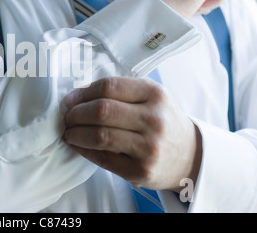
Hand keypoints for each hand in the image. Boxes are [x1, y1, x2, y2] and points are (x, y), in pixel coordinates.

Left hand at [63, 77, 202, 191]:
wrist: (189, 155)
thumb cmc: (162, 121)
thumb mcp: (150, 97)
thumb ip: (119, 92)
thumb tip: (77, 96)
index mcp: (154, 94)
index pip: (108, 86)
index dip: (83, 93)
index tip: (70, 99)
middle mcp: (154, 119)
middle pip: (101, 110)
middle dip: (75, 113)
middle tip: (67, 117)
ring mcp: (149, 147)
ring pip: (99, 135)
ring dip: (75, 133)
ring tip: (69, 132)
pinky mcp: (141, 170)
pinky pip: (103, 158)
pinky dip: (84, 150)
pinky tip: (79, 145)